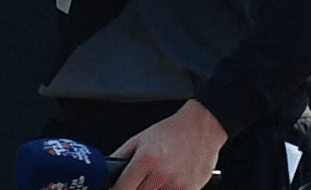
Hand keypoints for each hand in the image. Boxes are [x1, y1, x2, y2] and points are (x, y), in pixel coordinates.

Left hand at [110, 100, 226, 189]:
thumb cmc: (171, 131)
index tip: (116, 187)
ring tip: (154, 178)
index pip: (122, 188)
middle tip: (138, 179)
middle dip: (133, 188)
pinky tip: (167, 181)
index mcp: (146, 160)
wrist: (202, 128)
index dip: (117, 188)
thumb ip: (121, 156)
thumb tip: (108, 171)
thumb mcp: (139, 139)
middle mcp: (161, 175)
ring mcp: (177, 186)